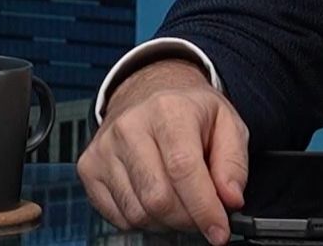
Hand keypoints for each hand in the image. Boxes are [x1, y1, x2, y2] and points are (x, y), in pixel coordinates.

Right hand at [76, 58, 250, 242]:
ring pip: (137, 212)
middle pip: (158, 198)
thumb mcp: (227, 123)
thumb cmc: (189, 111)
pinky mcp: (88, 168)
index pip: (183, 168)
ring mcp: (104, 149)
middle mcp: (130, 127)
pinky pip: (118, 216)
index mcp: (168, 109)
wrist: (148, 92)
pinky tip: (156, 200)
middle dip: (187, 219)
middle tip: (203, 216)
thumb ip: (233, 162)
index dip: (203, 208)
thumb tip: (230, 199)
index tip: (219, 231)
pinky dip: (143, 219)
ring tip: (181, 203)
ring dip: (166, 222)